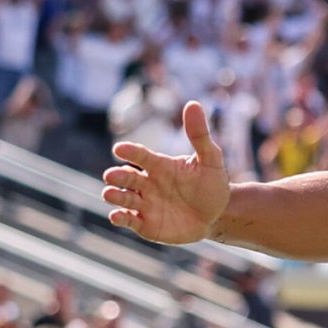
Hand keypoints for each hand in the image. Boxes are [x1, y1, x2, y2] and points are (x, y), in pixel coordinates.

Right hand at [101, 99, 227, 245]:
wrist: (218, 215)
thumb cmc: (212, 185)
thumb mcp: (211, 160)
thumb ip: (199, 135)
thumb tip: (193, 104)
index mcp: (159, 165)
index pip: (141, 156)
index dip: (130, 152)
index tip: (120, 148)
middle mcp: (148, 183)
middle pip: (127, 178)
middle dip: (118, 176)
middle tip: (111, 175)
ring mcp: (146, 204)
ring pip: (124, 198)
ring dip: (116, 196)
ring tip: (109, 193)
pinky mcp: (147, 224)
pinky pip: (130, 220)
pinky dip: (121, 218)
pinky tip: (116, 216)